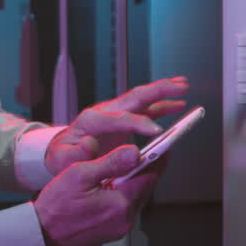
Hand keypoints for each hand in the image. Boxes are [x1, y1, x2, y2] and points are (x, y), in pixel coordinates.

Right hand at [33, 145, 162, 245]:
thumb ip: (111, 162)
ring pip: (136, 197)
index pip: (149, 176)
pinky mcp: (114, 231)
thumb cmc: (56, 205)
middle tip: (140, 152)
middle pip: (145, 187)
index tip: (163, 145)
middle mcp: (125, 219)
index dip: (158, 158)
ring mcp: (120, 228)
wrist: (42, 233)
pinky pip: (126, 208)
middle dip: (144, 169)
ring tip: (118, 169)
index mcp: (120, 204)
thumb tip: (135, 152)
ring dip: (132, 182)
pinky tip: (109, 186)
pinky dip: (123, 194)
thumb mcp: (81, 174)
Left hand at [45, 76, 188, 175]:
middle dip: (157, 91)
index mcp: (91, 120)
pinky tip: (177, 104)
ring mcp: (116, 114)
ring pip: (142, 98)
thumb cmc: (63, 156)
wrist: (62, 152)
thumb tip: (89, 145)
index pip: (119, 118)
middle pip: (134, 97)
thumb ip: (76, 154)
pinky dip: (162, 105)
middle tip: (179, 87)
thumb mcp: (63, 159)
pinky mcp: (123, 120)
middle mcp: (106, 112)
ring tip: (183, 86)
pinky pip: (146, 109)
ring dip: (163, 91)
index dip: (138, 123)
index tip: (157, 131)